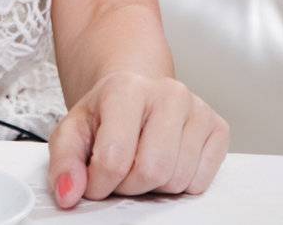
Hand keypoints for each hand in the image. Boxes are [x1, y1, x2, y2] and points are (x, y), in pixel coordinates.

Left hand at [47, 71, 229, 209]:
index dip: (99, 183)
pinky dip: (180, 184)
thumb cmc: (104, 114)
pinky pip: (201, 182)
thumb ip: (64, 163)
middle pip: (151, 171)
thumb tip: (69, 194)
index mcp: (125, 88)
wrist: (135, 94)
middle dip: (129, 186)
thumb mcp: (72, 132)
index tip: (94, 180)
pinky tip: (166, 162)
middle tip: (120, 172)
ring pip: (177, 180)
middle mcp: (168, 93)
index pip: (114, 158)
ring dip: (154, 186)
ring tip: (141, 163)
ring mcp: (198, 109)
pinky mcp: (219, 128)